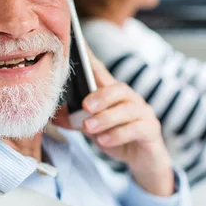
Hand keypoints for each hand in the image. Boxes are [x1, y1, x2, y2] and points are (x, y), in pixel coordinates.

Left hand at [82, 53, 173, 196]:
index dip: (91, 59)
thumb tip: (55, 116)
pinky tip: (104, 141)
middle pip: (118, 89)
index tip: (79, 46)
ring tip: (89, 127)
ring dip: (106, 118)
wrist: (143, 159)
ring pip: (126, 109)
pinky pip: (135, 128)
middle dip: (101, 96)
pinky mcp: (150, 129)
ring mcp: (142, 113)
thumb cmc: (116, 137)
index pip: (101, 72)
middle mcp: (130, 99)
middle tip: (85, 107)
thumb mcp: (93, 129)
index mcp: (113, 94)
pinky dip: (117, 134)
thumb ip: (77, 121)